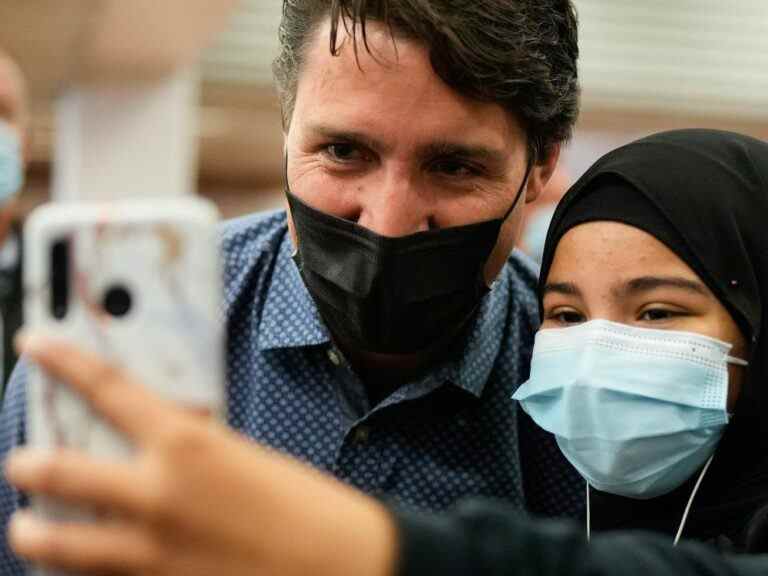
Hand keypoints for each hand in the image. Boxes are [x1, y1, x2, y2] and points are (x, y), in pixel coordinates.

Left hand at [6, 333, 397, 575]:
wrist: (340, 566)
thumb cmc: (306, 504)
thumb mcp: (246, 456)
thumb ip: (196, 447)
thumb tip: (161, 440)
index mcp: (187, 446)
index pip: (109, 389)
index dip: (65, 361)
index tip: (34, 344)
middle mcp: (156, 498)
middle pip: (59, 474)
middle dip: (30, 467)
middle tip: (21, 463)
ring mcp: (150, 554)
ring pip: (58, 547)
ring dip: (36, 535)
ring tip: (27, 529)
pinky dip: (84, 573)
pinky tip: (79, 570)